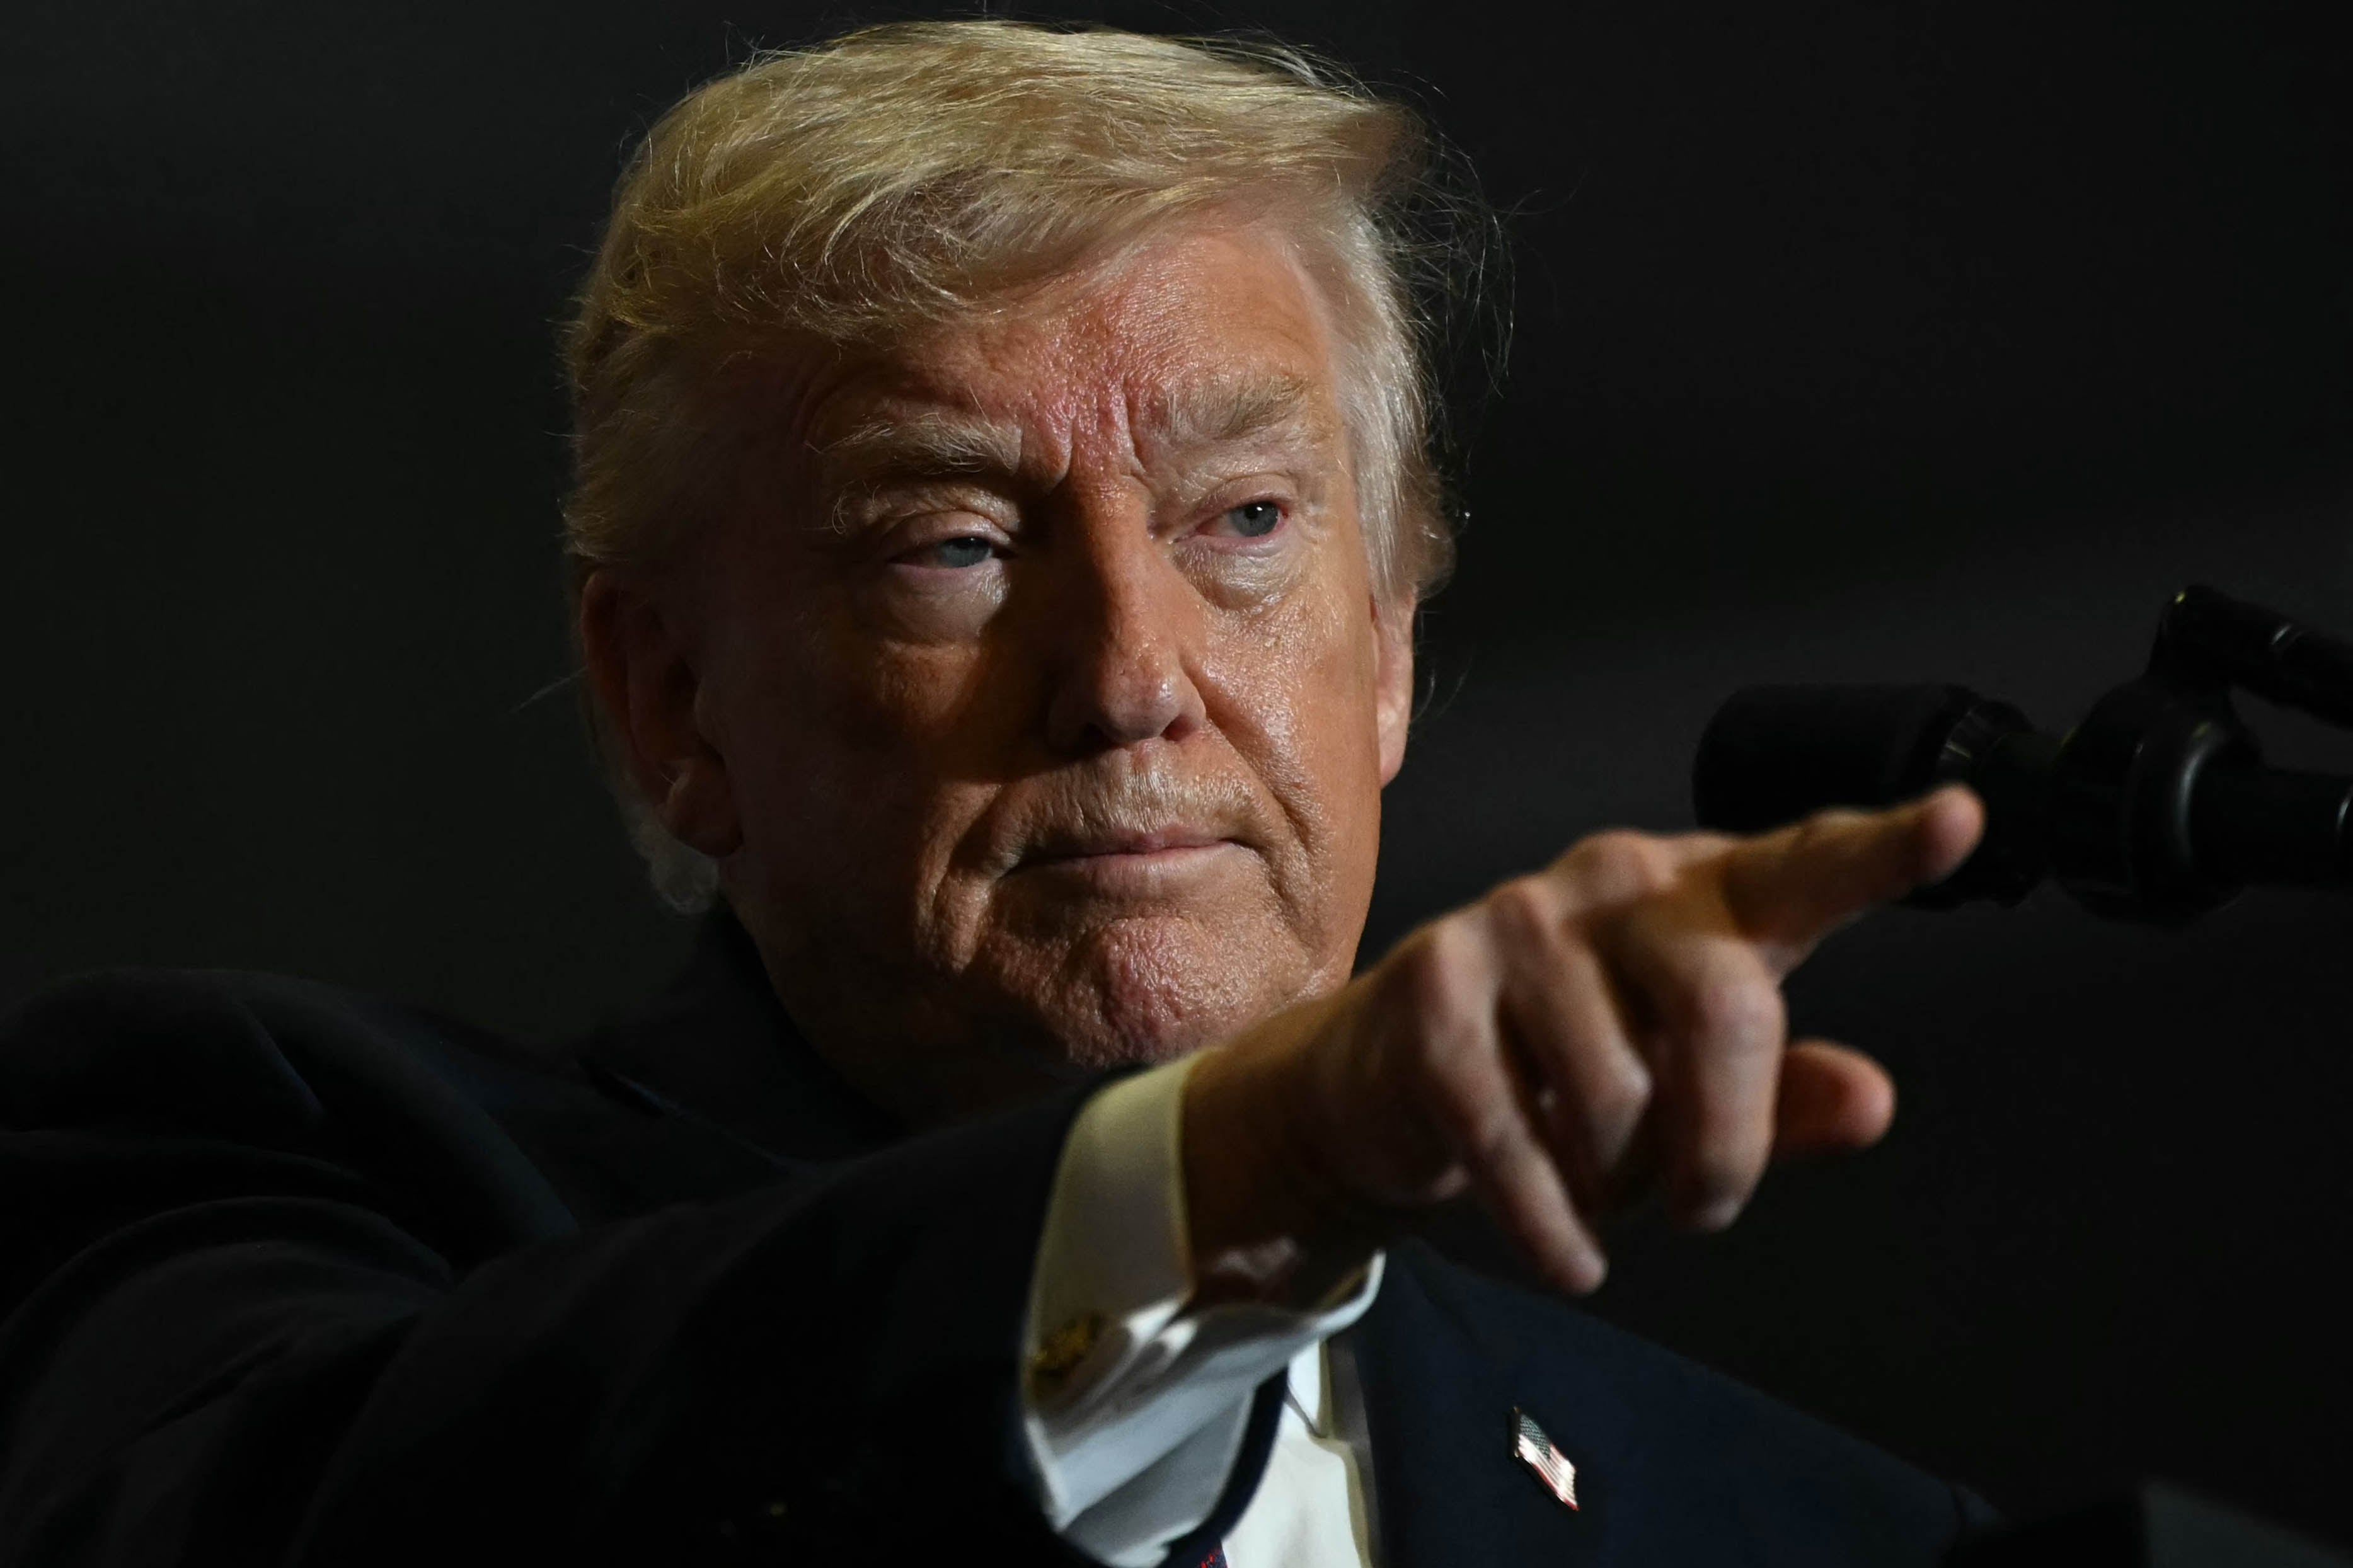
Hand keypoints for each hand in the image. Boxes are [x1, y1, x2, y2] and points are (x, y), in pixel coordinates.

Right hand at [1180, 787, 1984, 1299]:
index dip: (1882, 850)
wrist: (1389, 1079)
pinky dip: (1553, 1229)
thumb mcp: (1691, 1095)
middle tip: (1705, 1204)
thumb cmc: (1570, 1079)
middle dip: (1725, 1145)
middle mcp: (1614, 881)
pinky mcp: (1438, 986)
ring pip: (1616, 1096)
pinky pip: (1517, 1140)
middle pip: (1723, 1007)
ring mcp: (1518, 922)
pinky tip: (1569, 1252)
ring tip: (1594, 1180)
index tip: (1963, 821)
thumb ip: (1786, 1099)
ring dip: (1618, 1186)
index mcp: (1701, 894)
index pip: (1805, 865)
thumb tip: (1871, 1101)